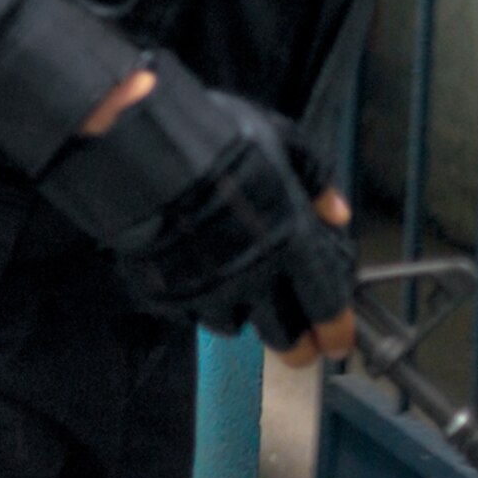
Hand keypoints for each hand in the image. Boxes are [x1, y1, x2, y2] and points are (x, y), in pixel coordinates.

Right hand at [73, 77, 354, 356]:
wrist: (140, 146)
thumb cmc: (216, 137)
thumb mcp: (282, 140)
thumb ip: (317, 179)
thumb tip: (337, 213)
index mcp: (292, 245)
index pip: (326, 309)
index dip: (335, 331)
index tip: (335, 338)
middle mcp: (254, 279)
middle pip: (284, 338)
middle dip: (294, 339)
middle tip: (291, 328)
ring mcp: (206, 291)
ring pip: (232, 325)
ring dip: (240, 312)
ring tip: (234, 285)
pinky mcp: (166, 294)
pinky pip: (189, 311)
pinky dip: (197, 298)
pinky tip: (192, 269)